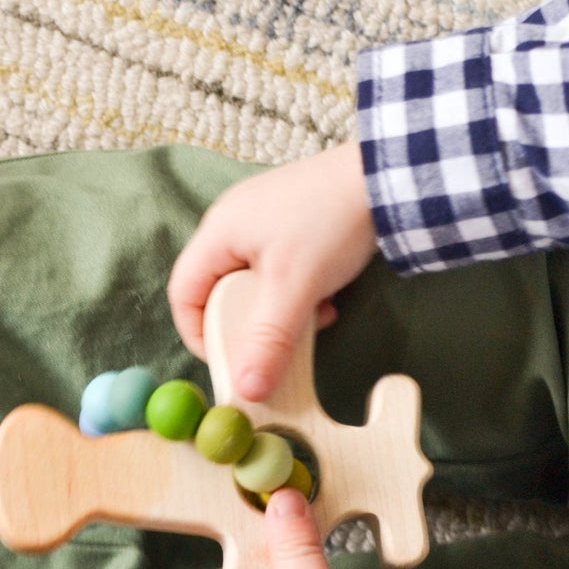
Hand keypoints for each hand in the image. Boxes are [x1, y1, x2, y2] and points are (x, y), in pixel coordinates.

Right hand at [168, 142, 377, 400]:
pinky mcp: (293, 222)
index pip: (184, 293)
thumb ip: (267, 340)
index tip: (225, 363)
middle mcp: (233, 223)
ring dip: (279, 312)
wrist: (385, 177)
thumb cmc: (331, 222)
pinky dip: (298, 293)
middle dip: (247, 325)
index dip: (197, 334)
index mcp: (218, 232)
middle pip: (220, 292)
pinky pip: (280, 271)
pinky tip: (326, 302)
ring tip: (309, 320)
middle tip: (272, 345)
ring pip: (255, 285)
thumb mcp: (295, 288)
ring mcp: (264, 220)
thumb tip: (246, 390)